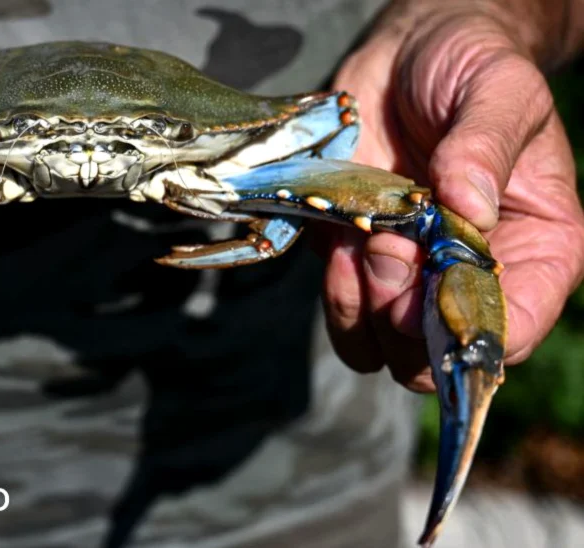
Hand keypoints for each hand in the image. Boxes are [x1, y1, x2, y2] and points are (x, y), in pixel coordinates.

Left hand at [326, 7, 583, 390]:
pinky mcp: (356, 262)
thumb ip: (487, 146)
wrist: (406, 53)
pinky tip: (339, 240)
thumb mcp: (499, 89)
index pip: (513, 329)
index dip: (469, 332)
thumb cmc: (470, 67)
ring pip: (382, 350)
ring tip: (364, 244)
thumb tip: (467, 206)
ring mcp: (410, 275)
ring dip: (363, 309)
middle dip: (406, 320)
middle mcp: (472, 276)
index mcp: (537, 249)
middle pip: (437, 355)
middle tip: (389, 253)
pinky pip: (342, 313)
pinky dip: (334, 291)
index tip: (431, 293)